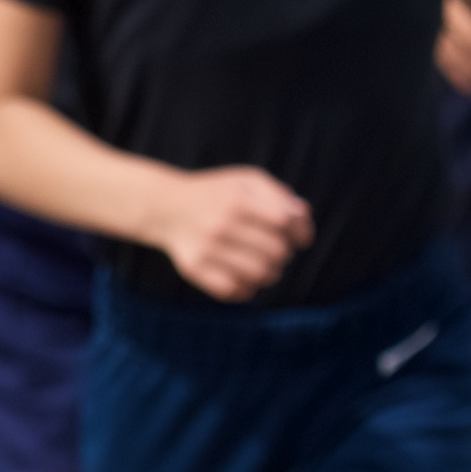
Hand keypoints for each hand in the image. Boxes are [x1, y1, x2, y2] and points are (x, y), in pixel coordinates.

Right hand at [143, 161, 315, 305]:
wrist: (167, 206)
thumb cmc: (217, 194)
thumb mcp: (246, 181)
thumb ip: (279, 195)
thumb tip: (303, 218)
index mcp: (238, 198)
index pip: (285, 222)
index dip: (300, 233)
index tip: (299, 238)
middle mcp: (221, 223)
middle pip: (277, 253)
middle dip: (284, 254)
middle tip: (275, 250)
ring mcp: (206, 248)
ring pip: (260, 275)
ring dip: (270, 273)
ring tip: (264, 265)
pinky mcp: (194, 269)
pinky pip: (235, 291)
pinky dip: (247, 288)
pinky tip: (244, 276)